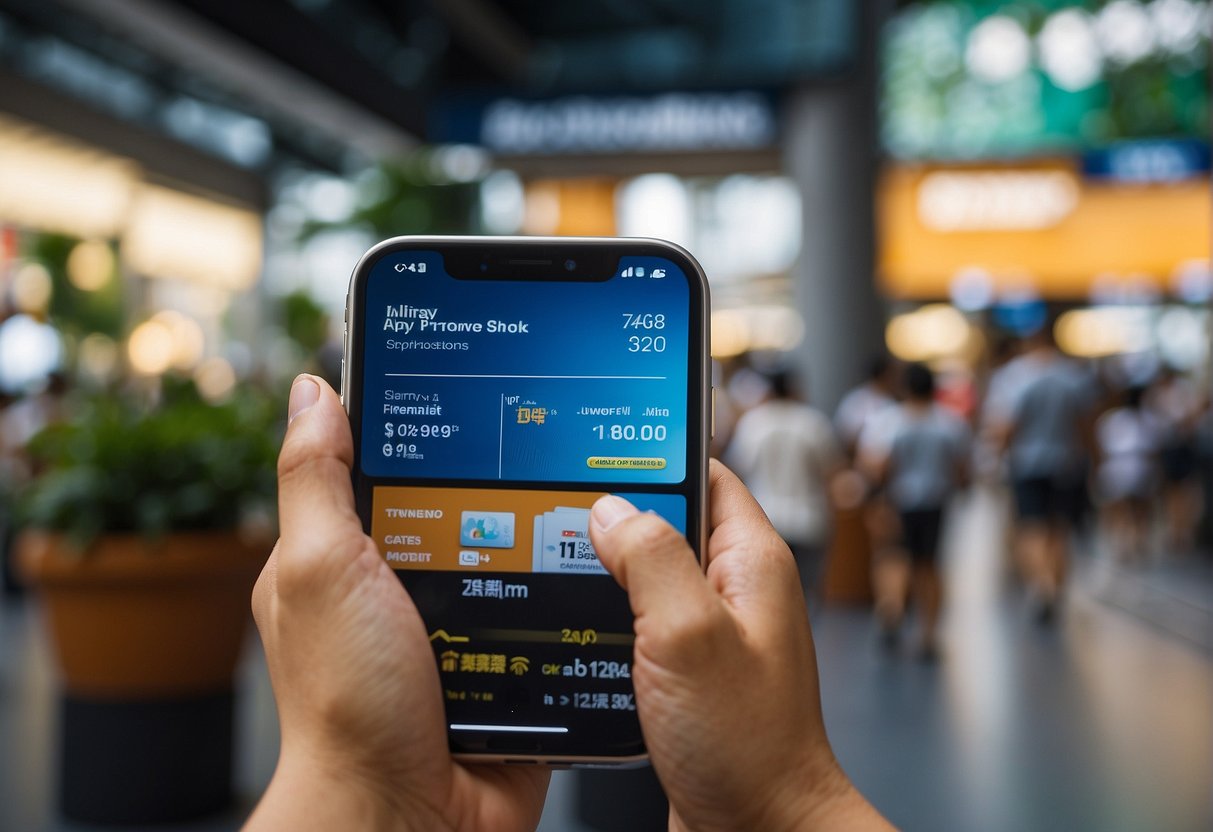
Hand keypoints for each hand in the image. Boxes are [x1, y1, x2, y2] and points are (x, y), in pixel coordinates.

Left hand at [246, 375, 548, 831]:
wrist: (408, 816)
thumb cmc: (346, 706)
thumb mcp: (318, 570)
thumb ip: (314, 480)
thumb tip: (312, 391)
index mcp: (347, 557)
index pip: (384, 465)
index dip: (420, 425)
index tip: (470, 385)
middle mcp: (402, 588)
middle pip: (462, 505)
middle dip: (501, 483)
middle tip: (547, 445)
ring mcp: (460, 626)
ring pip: (516, 554)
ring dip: (545, 539)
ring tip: (586, 505)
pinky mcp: (508, 662)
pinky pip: (551, 611)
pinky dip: (571, 597)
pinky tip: (597, 570)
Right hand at [589, 462, 891, 831]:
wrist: (759, 830)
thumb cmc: (749, 748)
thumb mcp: (691, 634)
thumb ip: (652, 558)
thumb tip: (608, 509)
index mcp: (752, 562)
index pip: (704, 472)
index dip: (653, 456)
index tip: (600, 451)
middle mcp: (734, 591)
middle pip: (668, 522)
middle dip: (616, 519)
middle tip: (563, 519)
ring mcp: (710, 633)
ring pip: (648, 576)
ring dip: (606, 574)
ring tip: (561, 571)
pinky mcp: (686, 673)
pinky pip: (640, 625)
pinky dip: (607, 621)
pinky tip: (577, 629)